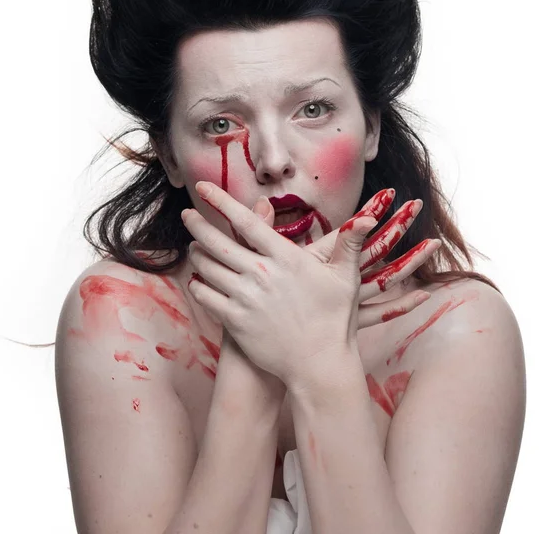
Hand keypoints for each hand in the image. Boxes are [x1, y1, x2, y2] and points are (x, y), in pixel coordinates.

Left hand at [182, 181, 430, 386]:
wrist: (319, 364)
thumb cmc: (334, 319)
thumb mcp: (345, 278)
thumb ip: (349, 244)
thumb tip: (366, 218)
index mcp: (285, 258)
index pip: (246, 222)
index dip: (221, 202)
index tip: (203, 188)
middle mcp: (261, 274)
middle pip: (218, 242)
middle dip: (198, 225)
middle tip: (186, 215)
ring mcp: (245, 298)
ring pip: (208, 269)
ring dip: (197, 255)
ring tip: (194, 248)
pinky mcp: (235, 322)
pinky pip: (207, 297)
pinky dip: (198, 286)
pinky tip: (197, 281)